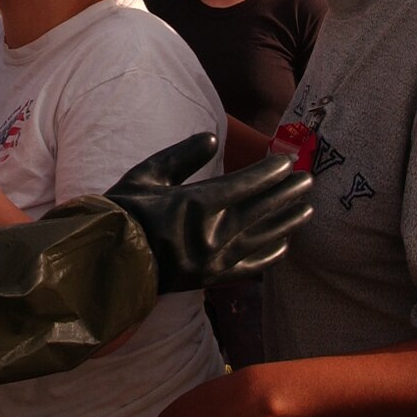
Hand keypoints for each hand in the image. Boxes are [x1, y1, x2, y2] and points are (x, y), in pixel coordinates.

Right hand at [104, 135, 311, 294]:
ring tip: (308, 209)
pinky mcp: (212, 278)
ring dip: (287, 221)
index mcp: (198, 204)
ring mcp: (215, 259)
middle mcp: (213, 233)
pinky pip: (250, 266)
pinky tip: (285, 245)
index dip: (271, 172)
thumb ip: (182, 155)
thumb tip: (212, 139)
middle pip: (262, 209)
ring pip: (262, 237)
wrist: (108, 262)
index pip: (247, 184)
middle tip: (309, 180)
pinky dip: (270, 255)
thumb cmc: (124, 213)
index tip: (288, 161)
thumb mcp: (148, 174)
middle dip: (287, 193)